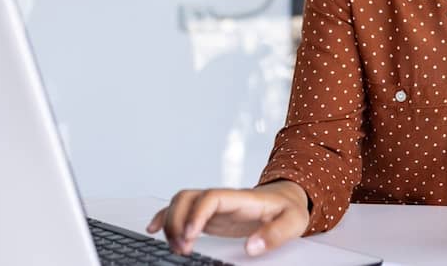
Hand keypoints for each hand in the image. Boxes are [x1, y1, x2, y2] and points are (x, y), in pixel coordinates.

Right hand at [146, 180, 310, 256]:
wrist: (287, 198)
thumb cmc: (289, 208)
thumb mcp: (293, 222)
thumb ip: (275, 234)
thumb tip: (252, 247)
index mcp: (241, 198)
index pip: (211, 197)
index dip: (197, 214)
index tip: (191, 235)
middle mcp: (222, 198)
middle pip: (187, 197)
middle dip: (177, 221)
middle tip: (183, 248)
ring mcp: (213, 206)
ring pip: (180, 203)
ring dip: (170, 223)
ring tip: (177, 248)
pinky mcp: (208, 215)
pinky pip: (180, 210)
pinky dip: (163, 218)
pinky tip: (153, 230)